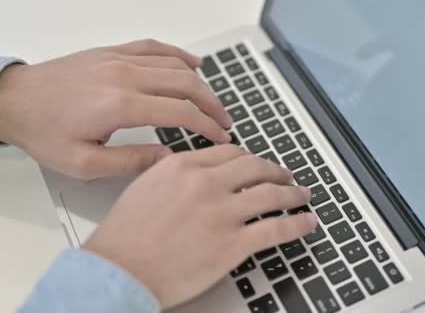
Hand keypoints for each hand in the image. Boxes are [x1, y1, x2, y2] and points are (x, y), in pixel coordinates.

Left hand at [0, 39, 232, 178]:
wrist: (13, 101)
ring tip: (214, 102)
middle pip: (186, 84)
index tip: (221, 136)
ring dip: (201, 83)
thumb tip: (168, 158)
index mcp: (119, 106)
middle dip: (212, 104)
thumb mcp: (84, 163)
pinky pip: (154, 47)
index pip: (180, 112)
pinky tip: (194, 63)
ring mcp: (118, 60)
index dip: (207, 126)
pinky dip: (178, 54)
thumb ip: (131, 161)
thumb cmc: (44, 132)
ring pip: (175, 65)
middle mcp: (123, 77)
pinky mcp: (112, 52)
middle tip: (225, 121)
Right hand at [83, 145, 316, 308]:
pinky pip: (276, 229)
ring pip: (272, 194)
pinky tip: (307, 223)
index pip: (231, 153)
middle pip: (256, 168)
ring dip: (293, 194)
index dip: (251, 158)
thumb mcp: (144, 188)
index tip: (258, 164)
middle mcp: (205, 184)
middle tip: (286, 176)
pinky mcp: (232, 244)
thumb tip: (191, 167)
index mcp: (183, 167)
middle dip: (277, 171)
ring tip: (302, 195)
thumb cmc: (124, 237)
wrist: (117, 272)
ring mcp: (222, 213)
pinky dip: (297, 224)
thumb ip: (172, 173)